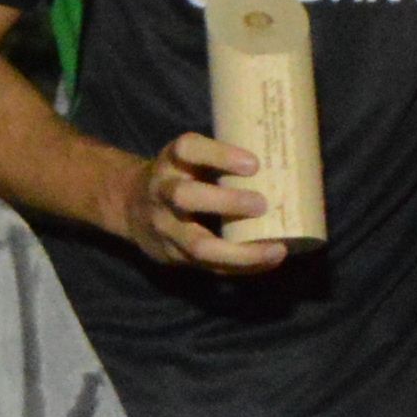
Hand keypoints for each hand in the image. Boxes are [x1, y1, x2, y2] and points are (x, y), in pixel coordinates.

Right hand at [113, 129, 285, 270]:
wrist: (130, 207)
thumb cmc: (179, 177)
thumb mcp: (187, 160)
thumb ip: (219, 162)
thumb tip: (286, 162)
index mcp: (171, 162)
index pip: (188, 149)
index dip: (219, 155)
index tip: (254, 164)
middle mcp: (162, 193)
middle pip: (185, 196)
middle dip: (226, 202)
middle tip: (262, 204)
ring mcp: (165, 228)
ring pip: (197, 244)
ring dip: (238, 251)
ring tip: (274, 250)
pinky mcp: (173, 256)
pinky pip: (209, 266)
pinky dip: (242, 266)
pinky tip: (268, 262)